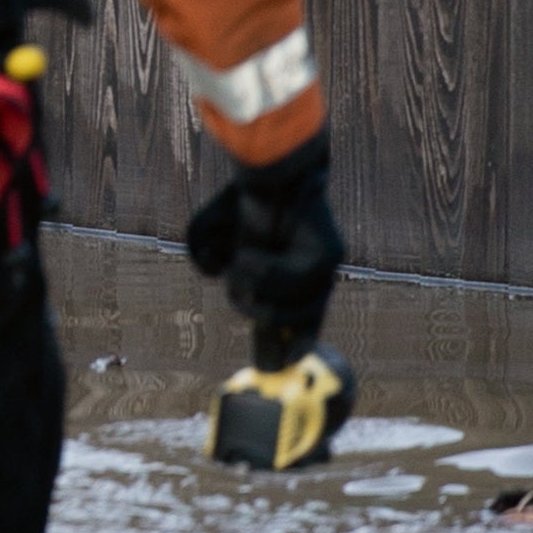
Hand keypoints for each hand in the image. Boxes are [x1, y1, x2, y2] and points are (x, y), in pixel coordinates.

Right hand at [184, 134, 344, 355]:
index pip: (296, 325)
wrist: (267, 164)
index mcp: (294, 281)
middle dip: (266, 324)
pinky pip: (290, 281)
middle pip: (294, 326)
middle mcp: (314, 280)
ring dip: (253, 292)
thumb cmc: (242, 197)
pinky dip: (261, 272)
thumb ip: (205, 254)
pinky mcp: (327, 256)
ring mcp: (325, 271)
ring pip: (286, 308)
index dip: (282, 346)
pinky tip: (248, 253)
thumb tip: (214, 273)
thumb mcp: (212, 231)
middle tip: (243, 304)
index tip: (272, 368)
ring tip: (239, 265)